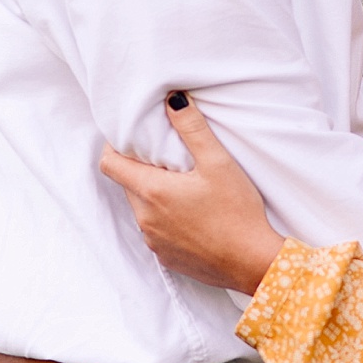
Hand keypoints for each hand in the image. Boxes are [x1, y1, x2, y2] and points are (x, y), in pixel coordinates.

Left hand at [99, 93, 286, 294]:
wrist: (252, 263)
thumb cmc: (237, 212)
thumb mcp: (218, 162)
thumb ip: (192, 128)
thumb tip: (172, 100)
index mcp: (152, 191)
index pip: (110, 164)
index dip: (114, 147)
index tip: (131, 138)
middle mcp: (145, 218)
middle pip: (128, 185)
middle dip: (141, 169)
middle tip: (169, 159)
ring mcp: (153, 240)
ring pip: (142, 208)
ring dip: (154, 195)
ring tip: (185, 187)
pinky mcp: (166, 257)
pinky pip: (155, 231)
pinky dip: (166, 219)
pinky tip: (194, 215)